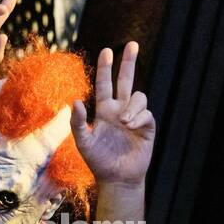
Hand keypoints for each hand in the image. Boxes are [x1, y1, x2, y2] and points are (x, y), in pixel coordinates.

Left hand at [70, 42, 155, 187]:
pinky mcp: (147, 128)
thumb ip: (78, 122)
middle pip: (126, 80)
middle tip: (132, 44)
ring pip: (138, 97)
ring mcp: (135, 118)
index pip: (106, 84)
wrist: (117, 179)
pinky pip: (146, 113)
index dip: (106, 68)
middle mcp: (120, 110)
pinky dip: (139, 117)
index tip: (107, 50)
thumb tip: (76, 101)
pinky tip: (132, 126)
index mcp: (105, 111)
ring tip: (124, 122)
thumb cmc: (98, 162)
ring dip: (132, 105)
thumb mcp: (83, 142)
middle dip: (129, 62)